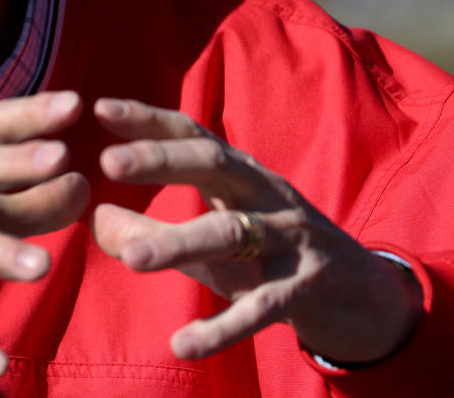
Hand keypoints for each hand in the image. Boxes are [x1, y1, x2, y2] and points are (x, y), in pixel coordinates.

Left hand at [89, 98, 421, 364]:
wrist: (360, 293)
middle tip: (109, 163)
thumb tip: (93, 219)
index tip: (101, 110)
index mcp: (241, 173)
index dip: (150, 121)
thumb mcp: (209, 243)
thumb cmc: (268, 256)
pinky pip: (261, 306)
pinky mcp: (306, 287)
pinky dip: (222, 327)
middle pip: (213, 164)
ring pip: (231, 234)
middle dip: (161, 161)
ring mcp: (290, 237)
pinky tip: (181, 344)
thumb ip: (152, 230)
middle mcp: (266, 193)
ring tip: (130, 261)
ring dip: (179, 243)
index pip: (192, 135)